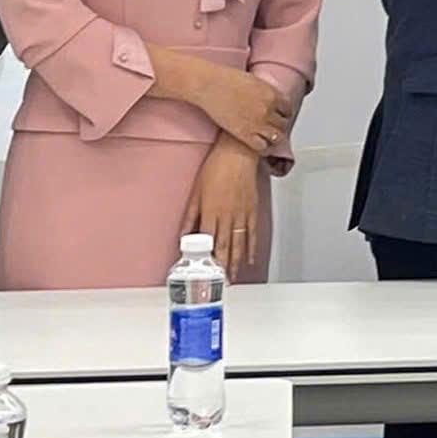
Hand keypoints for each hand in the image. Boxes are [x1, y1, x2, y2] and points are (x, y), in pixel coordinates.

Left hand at [181, 138, 261, 275]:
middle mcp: (228, 216)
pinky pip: (252, 233)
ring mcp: (242, 214)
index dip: (207, 260)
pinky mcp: (253, 210)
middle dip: (223, 267)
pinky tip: (249, 259)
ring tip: (233, 277)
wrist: (238, 154)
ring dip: (236, 262)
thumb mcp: (195, 192)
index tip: (204, 274)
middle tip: (220, 283)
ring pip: (240, 244)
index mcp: (211, 212)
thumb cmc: (215, 169)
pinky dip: (251, 248)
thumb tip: (183, 236)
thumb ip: (190, 217)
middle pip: (225, 247)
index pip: (208, 243)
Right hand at [197, 67, 289, 154]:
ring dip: (274, 137)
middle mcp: (268, 110)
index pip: (288, 109)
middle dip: (279, 125)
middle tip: (273, 127)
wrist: (209, 85)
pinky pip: (262, 146)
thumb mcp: (256, 81)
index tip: (279, 115)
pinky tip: (260, 145)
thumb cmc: (228, 79)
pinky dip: (263, 148)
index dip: (283, 113)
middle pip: (283, 123)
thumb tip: (271, 96)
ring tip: (269, 138)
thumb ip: (266, 90)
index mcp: (273, 95)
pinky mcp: (244, 134)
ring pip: (276, 137)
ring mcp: (258, 123)